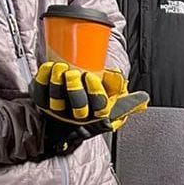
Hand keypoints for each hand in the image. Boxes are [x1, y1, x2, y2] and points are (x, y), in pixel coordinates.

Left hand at [31, 61, 148, 129]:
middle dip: (75, 89)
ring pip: (57, 101)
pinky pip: (40, 94)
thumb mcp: (117, 99)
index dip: (94, 91)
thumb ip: (129, 99)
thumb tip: (142, 100)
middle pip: (78, 107)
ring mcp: (61, 113)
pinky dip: (43, 79)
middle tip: (74, 73)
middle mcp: (80, 117)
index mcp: (100, 116)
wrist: (74, 103)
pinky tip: (48, 67)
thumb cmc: (97, 100)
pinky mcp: (44, 104)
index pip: (98, 107)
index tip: (91, 76)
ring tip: (60, 67)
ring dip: (57, 83)